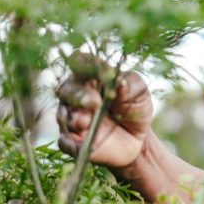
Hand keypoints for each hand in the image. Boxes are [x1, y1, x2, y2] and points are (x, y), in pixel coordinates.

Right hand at [55, 53, 152, 169]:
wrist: (138, 139)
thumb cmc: (134, 109)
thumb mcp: (139, 92)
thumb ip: (131, 83)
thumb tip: (120, 81)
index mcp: (91, 77)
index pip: (79, 63)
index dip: (85, 64)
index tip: (102, 73)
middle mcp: (76, 96)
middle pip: (66, 89)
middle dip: (78, 95)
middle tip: (94, 102)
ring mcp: (72, 118)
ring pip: (63, 115)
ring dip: (74, 118)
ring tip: (87, 122)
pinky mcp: (73, 141)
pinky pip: (64, 141)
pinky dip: (70, 141)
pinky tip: (80, 141)